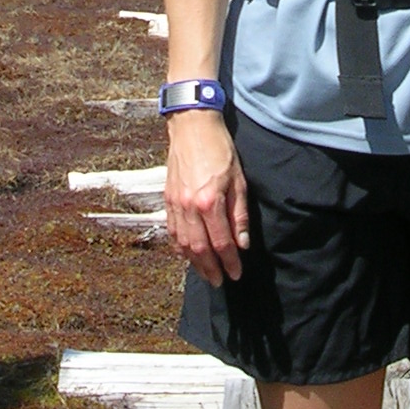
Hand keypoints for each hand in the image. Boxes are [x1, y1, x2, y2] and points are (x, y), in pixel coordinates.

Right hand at [165, 110, 250, 285]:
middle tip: (219, 281)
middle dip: (210, 269)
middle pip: (199, 249)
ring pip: (183, 244)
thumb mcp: (239, 180)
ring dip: (194, 263)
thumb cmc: (220, 150)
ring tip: (205, 273)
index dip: (229, 262)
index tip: (236, 274)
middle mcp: (189, 207)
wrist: (193, 126)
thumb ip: (239, 214)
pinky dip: (178, 247)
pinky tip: (186, 254)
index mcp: (209, 202)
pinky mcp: (167, 199)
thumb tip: (242, 244)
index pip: (221, 242)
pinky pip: (171, 230)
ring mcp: (175, 204)